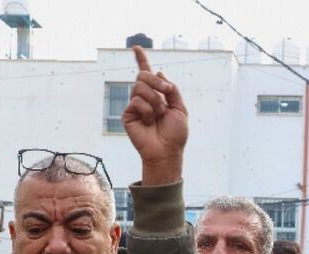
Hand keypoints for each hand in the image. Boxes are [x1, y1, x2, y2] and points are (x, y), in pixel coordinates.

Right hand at [124, 46, 188, 185]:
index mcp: (157, 96)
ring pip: (139, 87)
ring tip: (158, 114)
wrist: (167, 151)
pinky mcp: (128, 114)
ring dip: (154, 99)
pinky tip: (149, 121)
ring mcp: (135, 106)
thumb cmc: (175, 134)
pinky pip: (136, 101)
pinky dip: (147, 109)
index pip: (148, 75)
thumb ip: (172, 90)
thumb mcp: (180, 108)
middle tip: (166, 91)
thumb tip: (160, 72)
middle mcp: (145, 98)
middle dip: (156, 81)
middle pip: (143, 76)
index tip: (136, 48)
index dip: (142, 61)